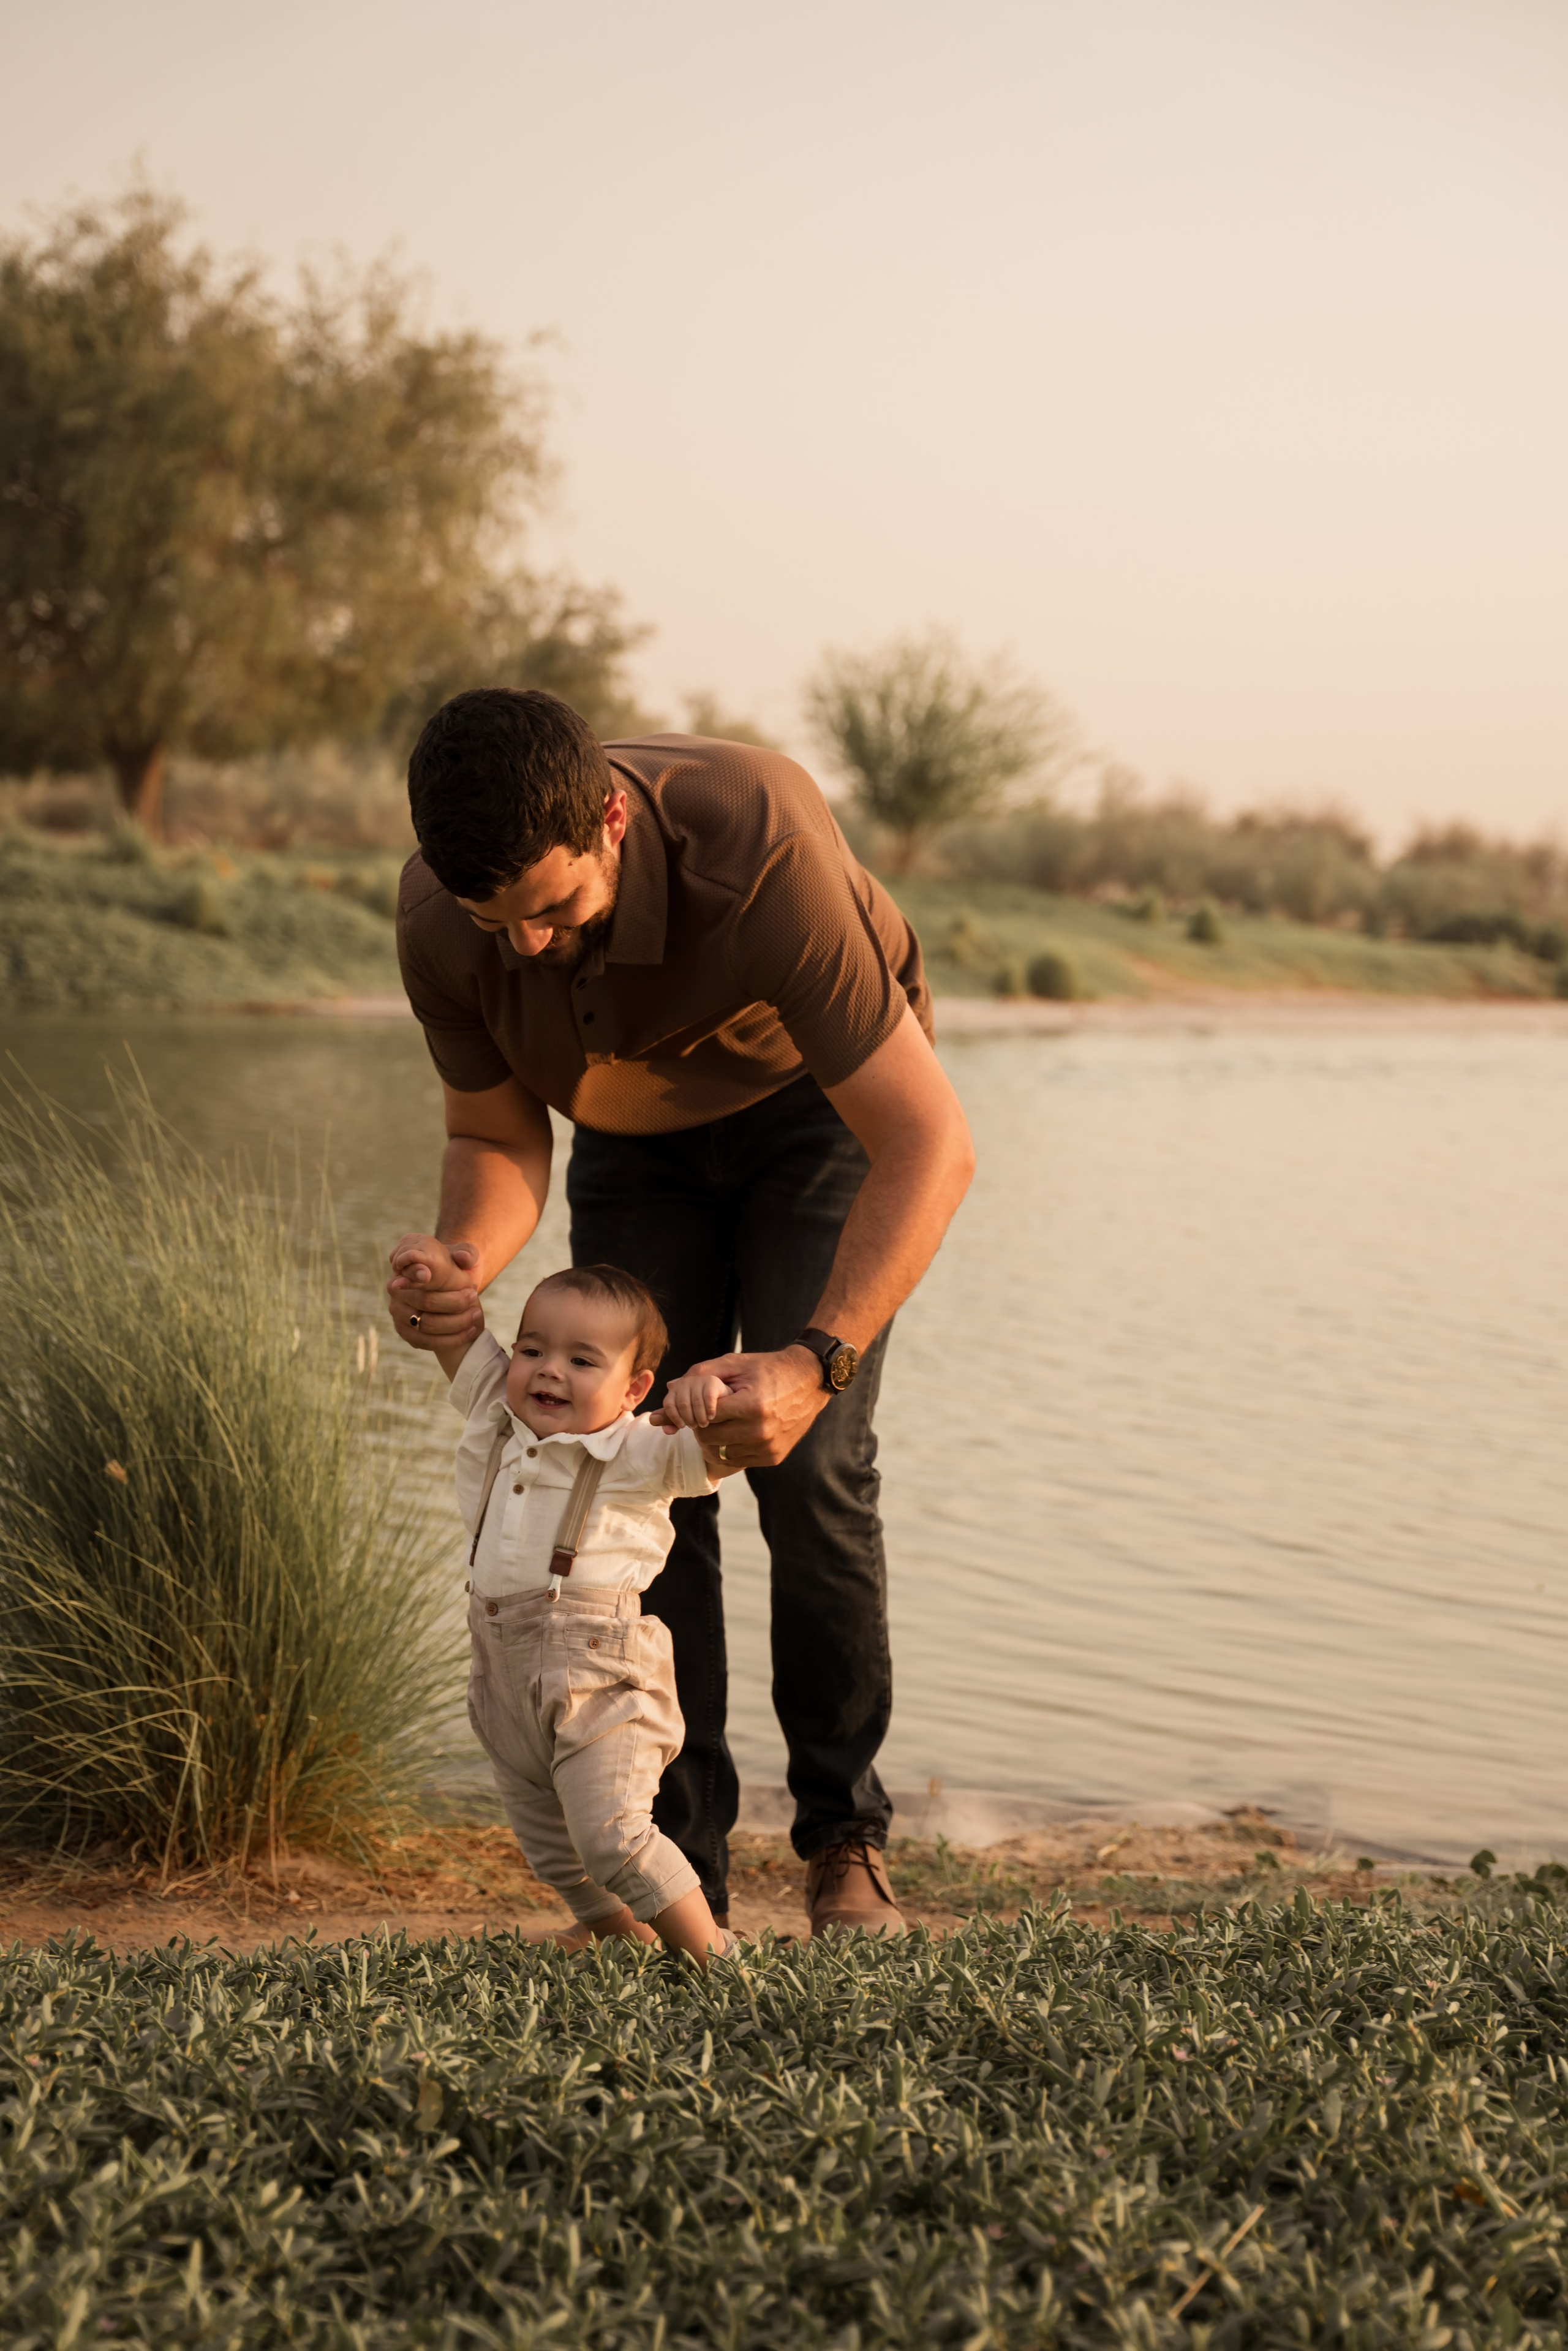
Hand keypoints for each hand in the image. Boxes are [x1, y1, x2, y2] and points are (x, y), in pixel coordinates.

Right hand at [387, 1233, 484, 1353]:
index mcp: (405, 1269)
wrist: (454, 1290)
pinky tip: (470, 1330)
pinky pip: (429, 1342)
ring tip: (476, 1314)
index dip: (418, 1275)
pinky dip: (452, 1339)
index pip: (410, 1274)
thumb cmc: (456, 1270)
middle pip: (425, 1301)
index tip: (437, 1277)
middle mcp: (396, 1292)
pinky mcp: (408, 1334)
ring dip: (456, 1322)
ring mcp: (399, 1315)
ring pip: (428, 1325)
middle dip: (453, 1302)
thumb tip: (463, 1257)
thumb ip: (465, 1252)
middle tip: (474, 1296)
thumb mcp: (463, 1255)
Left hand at [651, 1344, 826, 1467]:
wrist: (809, 1380)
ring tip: (723, 1422)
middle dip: (701, 1426)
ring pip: (719, 1453)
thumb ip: (700, 1374)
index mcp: (751, 1406)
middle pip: (708, 1438)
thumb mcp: (734, 1363)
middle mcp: (761, 1431)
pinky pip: (737, 1460)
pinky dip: (730, 1448)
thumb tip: (670, 1389)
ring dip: (714, 1439)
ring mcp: (768, 1447)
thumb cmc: (768, 1369)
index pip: (704, 1417)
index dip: (695, 1410)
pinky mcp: (773, 1457)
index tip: (698, 1404)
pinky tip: (736, 1431)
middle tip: (708, 1413)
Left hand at [653, 1370, 733, 1432]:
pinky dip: (709, 1410)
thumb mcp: (685, 1414)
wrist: (725, 1400)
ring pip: (694, 1402)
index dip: (674, 1417)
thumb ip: (671, 1418)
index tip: (682, 1426)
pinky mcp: (712, 1381)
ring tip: (704, 1424)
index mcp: (676, 1388)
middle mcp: (685, 1381)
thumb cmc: (702, 1409)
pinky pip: (707, 1398)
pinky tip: (712, 1416)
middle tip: (696, 1427)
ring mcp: (699, 1380)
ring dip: (699, 1417)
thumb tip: (652, 1421)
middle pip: (682, 1404)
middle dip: (688, 1419)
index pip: (668, 1403)